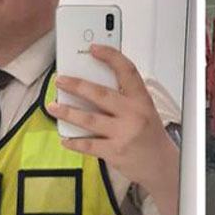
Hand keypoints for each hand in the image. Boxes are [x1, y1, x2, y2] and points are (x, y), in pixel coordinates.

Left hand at [46, 45, 178, 187]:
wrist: (161, 165)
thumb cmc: (150, 136)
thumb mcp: (144, 110)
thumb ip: (124, 98)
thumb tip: (94, 86)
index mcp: (141, 100)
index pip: (127, 71)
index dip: (110, 56)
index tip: (94, 49)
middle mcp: (133, 115)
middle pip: (100, 94)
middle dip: (76, 85)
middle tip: (60, 81)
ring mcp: (123, 134)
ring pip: (89, 119)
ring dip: (67, 112)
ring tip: (53, 106)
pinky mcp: (115, 152)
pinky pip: (88, 145)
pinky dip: (74, 142)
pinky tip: (64, 138)